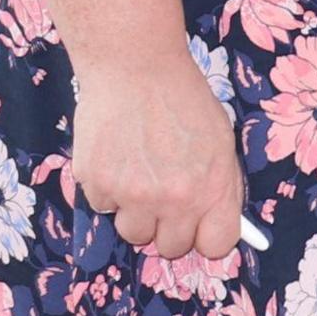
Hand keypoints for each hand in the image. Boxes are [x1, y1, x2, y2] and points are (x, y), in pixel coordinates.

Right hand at [67, 43, 243, 261]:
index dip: (208, 236)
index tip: (201, 227)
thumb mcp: (221, 142)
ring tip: (140, 174)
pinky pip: (103, 207)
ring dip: (136, 213)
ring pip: (133, 233)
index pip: (215, 245)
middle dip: (170, 227)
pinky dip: (109, 190)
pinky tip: (117, 157)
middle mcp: (173, 198)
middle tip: (166, 198)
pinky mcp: (95, 184)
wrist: (136, 68)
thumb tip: (216, 222)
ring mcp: (131, 194)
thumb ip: (219, 186)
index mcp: (212, 188)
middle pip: (170, 247)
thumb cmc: (184, 100)